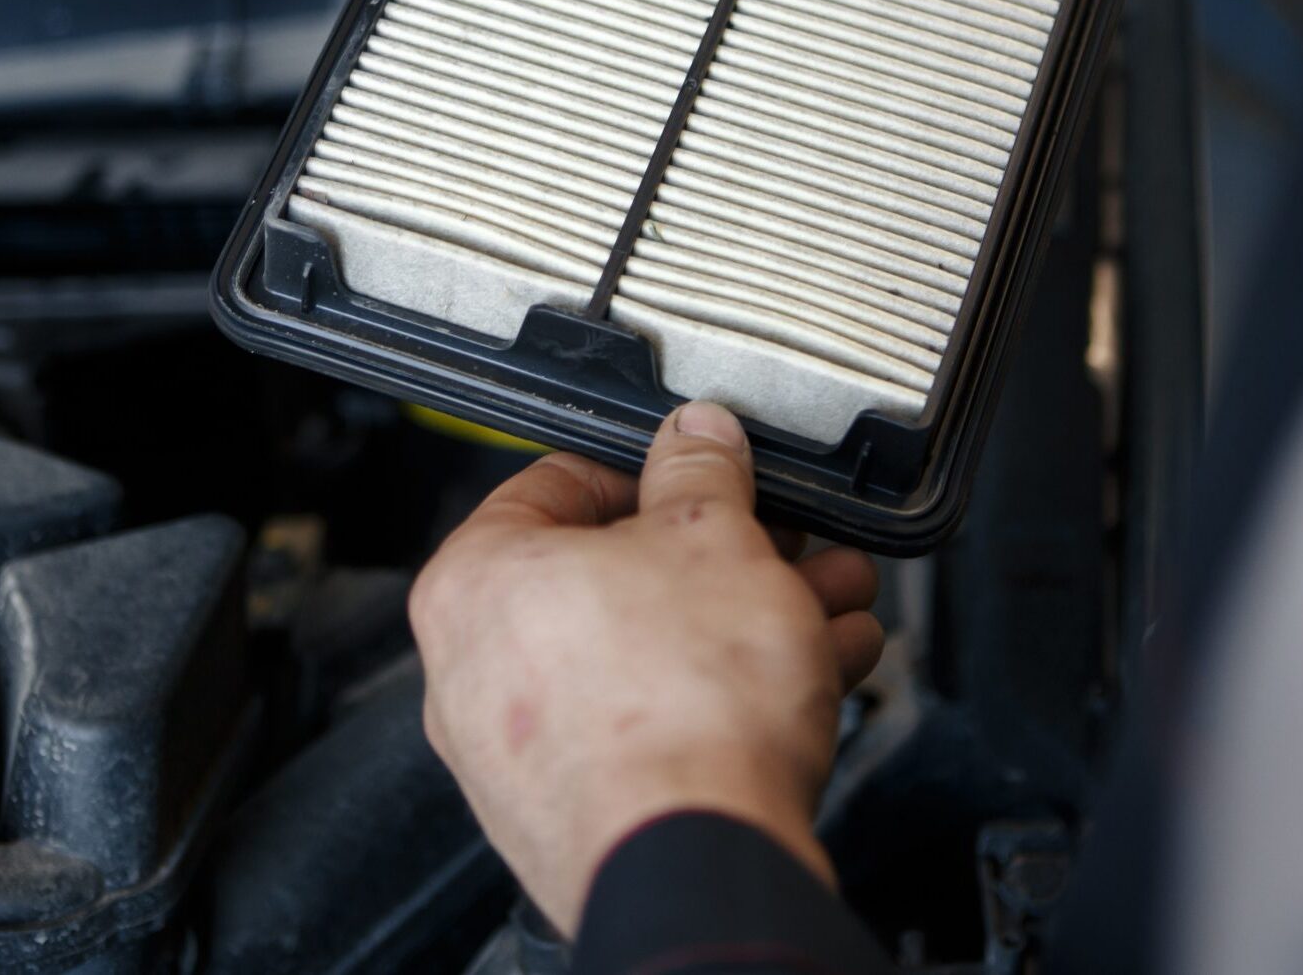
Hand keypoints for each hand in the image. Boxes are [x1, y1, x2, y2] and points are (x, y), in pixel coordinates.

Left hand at [410, 400, 883, 935]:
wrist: (701, 864)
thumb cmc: (679, 707)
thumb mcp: (710, 537)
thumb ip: (701, 471)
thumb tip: (697, 439)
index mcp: (476, 579)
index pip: (557, 483)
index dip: (650, 470)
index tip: (704, 475)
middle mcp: (479, 668)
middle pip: (618, 575)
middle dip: (724, 555)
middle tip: (783, 542)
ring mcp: (525, 752)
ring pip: (650, 651)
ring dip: (747, 619)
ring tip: (826, 602)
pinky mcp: (580, 812)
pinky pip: (655, 722)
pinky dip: (727, 692)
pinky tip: (814, 667)